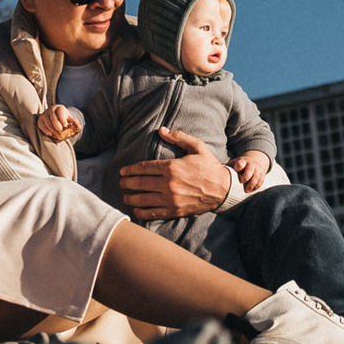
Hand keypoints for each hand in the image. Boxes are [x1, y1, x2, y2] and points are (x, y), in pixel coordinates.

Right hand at [37, 104, 83, 143]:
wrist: (52, 114)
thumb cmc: (62, 116)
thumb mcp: (69, 118)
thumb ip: (74, 122)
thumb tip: (79, 127)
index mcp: (59, 108)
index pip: (60, 113)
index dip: (63, 120)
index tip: (65, 126)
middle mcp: (50, 110)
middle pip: (53, 119)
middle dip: (58, 127)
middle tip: (61, 132)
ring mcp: (44, 115)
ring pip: (48, 124)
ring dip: (53, 131)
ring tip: (58, 135)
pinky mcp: (40, 121)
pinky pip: (43, 127)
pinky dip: (48, 132)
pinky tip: (52, 134)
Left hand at [116, 130, 233, 220]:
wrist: (222, 189)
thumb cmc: (209, 166)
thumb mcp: (197, 147)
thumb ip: (178, 137)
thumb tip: (161, 130)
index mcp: (172, 167)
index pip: (144, 168)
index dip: (130, 170)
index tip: (122, 171)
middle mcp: (169, 184)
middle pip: (140, 183)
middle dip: (127, 183)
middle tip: (121, 183)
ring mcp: (171, 199)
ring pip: (144, 199)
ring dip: (131, 198)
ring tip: (125, 196)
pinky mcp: (174, 211)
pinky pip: (153, 213)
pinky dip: (142, 212)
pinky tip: (136, 209)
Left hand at [230, 151, 269, 191]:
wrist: (252, 162)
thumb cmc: (238, 166)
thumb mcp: (232, 164)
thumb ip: (226, 169)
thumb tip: (213, 174)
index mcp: (242, 161)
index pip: (241, 162)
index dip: (239, 166)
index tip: (237, 169)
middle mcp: (251, 164)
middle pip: (250, 169)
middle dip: (246, 177)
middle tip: (241, 182)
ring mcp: (257, 170)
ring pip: (257, 176)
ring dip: (251, 184)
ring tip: (246, 190)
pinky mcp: (262, 175)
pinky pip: (260, 181)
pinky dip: (256, 186)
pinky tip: (251, 190)